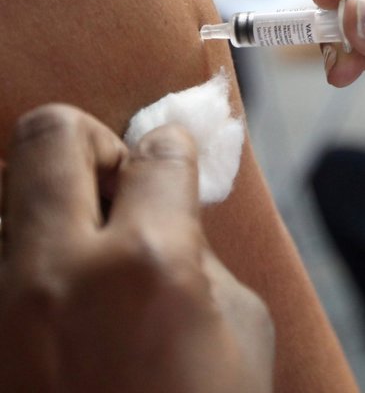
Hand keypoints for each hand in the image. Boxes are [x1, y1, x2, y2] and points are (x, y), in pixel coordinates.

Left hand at [0, 105, 273, 392]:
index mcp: (148, 263)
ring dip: (43, 203)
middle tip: (115, 182)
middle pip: (49, 134)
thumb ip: (197, 254)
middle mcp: (57, 271)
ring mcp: (0, 307)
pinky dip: (23, 260)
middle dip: (90, 141)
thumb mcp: (240, 331)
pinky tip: (56, 293)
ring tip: (78, 248)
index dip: (174, 146)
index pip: (156, 154)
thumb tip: (168, 209)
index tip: (172, 153)